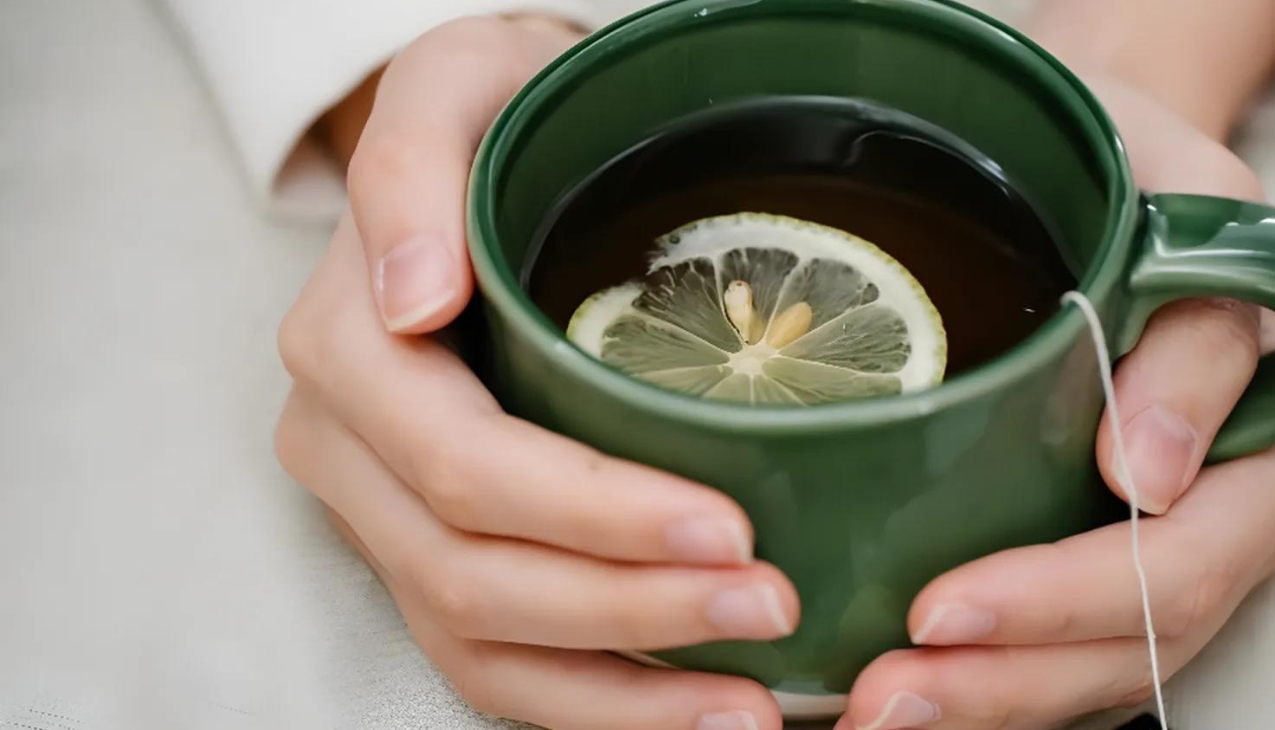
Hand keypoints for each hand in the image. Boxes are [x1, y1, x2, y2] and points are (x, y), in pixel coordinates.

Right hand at [275, 17, 798, 729]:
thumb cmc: (497, 123)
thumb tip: (408, 299)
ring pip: (480, 646)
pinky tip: (696, 709)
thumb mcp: (458, 83)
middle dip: (627, 610)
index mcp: (348, 348)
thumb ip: (409, 163)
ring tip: (751, 703)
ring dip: (619, 689)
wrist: (484, 166)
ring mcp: (383, 515)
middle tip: (771, 606)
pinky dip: (596, 703)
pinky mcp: (430, 555)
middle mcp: (349, 449)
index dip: (590, 515)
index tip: (728, 526)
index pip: (460, 464)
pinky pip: (496, 663)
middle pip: (471, 573)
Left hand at [841, 78, 1274, 729]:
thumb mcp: (1183, 201)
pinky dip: (969, 675)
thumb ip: (1195, 330)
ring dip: (977, 702)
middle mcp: (1202, 508)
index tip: (943, 607)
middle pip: (1130, 641)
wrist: (1074, 165)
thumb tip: (1153, 473)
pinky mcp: (1066, 543)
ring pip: (1082, 665)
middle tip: (888, 695)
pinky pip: (1037, 640)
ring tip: (868, 710)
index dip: (1069, 601)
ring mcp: (1134, 538)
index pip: (1188, 558)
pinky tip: (886, 680)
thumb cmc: (1127, 166)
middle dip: (1004, 682)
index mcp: (1253, 438)